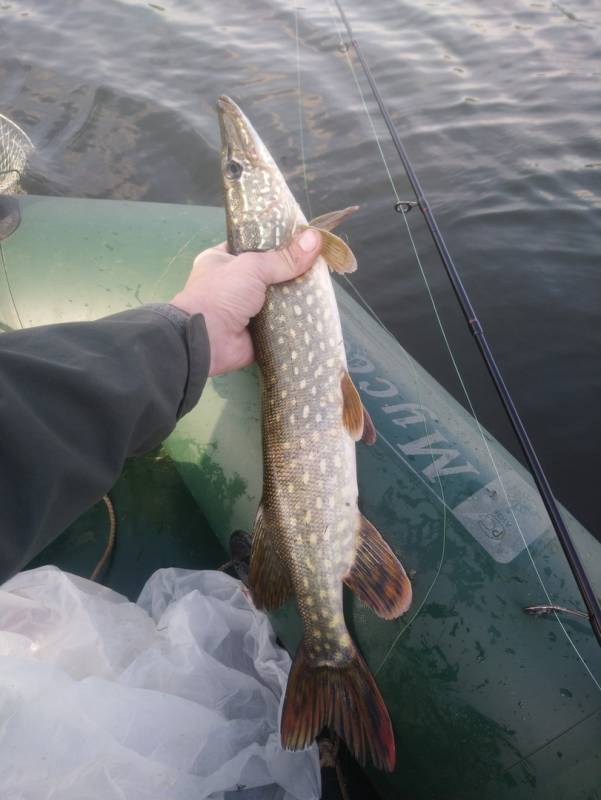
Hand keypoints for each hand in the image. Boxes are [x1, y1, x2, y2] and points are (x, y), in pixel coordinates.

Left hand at [171, 228, 321, 375]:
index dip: (276, 241)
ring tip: (322, 285)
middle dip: (290, 271)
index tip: (302, 238)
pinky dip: (295, 320)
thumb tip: (316, 238)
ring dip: (295, 296)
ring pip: (276, 299)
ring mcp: (245, 310)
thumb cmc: (221, 294)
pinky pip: (280, 323)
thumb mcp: (252, 267)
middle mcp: (233, 284)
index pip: (252, 244)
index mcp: (222, 260)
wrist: (206, 341)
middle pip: (269, 273)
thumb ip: (284, 257)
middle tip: (318, 263)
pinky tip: (316, 310)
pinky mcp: (257, 332)